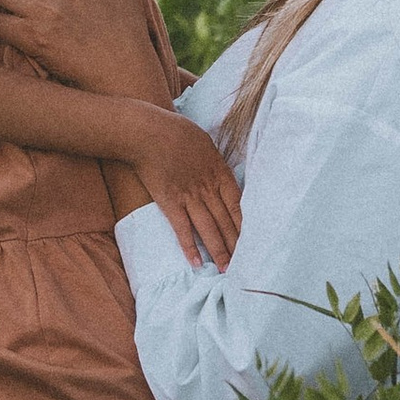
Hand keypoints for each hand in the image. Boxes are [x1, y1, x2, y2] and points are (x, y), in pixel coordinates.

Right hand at [131, 112, 241, 269]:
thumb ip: (214, 161)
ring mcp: (188, 196)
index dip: (244, 224)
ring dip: (218, 250)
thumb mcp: (204, 140)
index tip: (252, 240)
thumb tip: (218, 173)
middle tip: (245, 264)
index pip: (237, 204)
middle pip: (225, 220)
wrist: (147, 131)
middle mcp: (207, 187)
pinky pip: (182, 228)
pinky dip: (189, 246)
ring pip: (208, 229)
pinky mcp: (169, 202)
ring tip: (225, 269)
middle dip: (235, 244)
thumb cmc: (175, 130)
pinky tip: (196, 263)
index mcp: (218, 171)